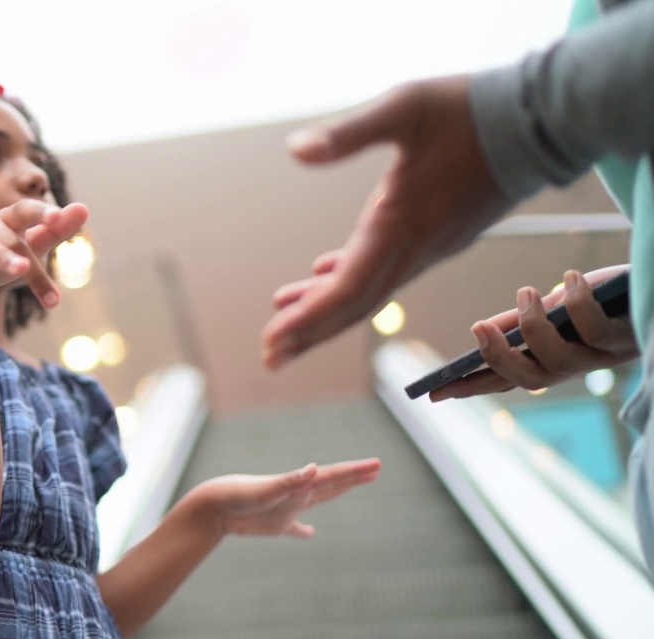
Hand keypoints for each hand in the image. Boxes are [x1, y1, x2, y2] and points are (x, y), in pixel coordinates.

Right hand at [0, 200, 88, 308]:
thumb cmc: (1, 261)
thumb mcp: (31, 248)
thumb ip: (56, 231)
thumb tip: (84, 208)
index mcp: (10, 221)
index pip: (29, 214)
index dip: (44, 214)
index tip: (63, 217)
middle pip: (12, 239)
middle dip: (26, 255)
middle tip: (39, 262)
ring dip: (2, 257)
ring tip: (20, 269)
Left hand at [190, 458, 380, 538]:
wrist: (213, 506)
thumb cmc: (237, 495)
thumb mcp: (266, 490)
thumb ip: (290, 482)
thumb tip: (315, 469)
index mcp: (298, 486)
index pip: (334, 476)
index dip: (356, 471)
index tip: (377, 465)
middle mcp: (296, 494)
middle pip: (332, 483)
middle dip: (354, 476)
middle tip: (376, 469)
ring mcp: (287, 509)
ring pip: (318, 499)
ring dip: (336, 491)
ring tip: (351, 485)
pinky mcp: (274, 524)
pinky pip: (295, 528)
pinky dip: (303, 531)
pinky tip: (311, 533)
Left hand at [261, 75, 515, 368]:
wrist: (541, 118)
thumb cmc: (471, 109)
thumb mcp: (404, 107)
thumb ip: (349, 133)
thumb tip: (295, 149)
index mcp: (400, 225)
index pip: (347, 290)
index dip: (307, 320)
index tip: (272, 343)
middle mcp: (415, 247)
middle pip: (355, 306)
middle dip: (310, 333)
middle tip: (270, 358)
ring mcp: (429, 245)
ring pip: (370, 291)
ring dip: (327, 311)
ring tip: (285, 328)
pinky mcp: (437, 235)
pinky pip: (387, 271)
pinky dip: (351, 279)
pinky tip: (322, 275)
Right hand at [431, 266, 637, 399]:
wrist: (653, 291)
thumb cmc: (602, 299)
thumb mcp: (553, 309)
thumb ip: (521, 320)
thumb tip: (484, 330)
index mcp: (549, 361)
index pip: (502, 380)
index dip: (469, 388)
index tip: (434, 393)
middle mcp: (572, 367)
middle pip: (528, 378)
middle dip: (499, 356)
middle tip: (478, 328)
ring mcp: (598, 357)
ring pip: (558, 359)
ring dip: (534, 324)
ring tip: (528, 291)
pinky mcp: (623, 339)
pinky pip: (593, 327)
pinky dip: (576, 301)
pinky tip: (570, 279)